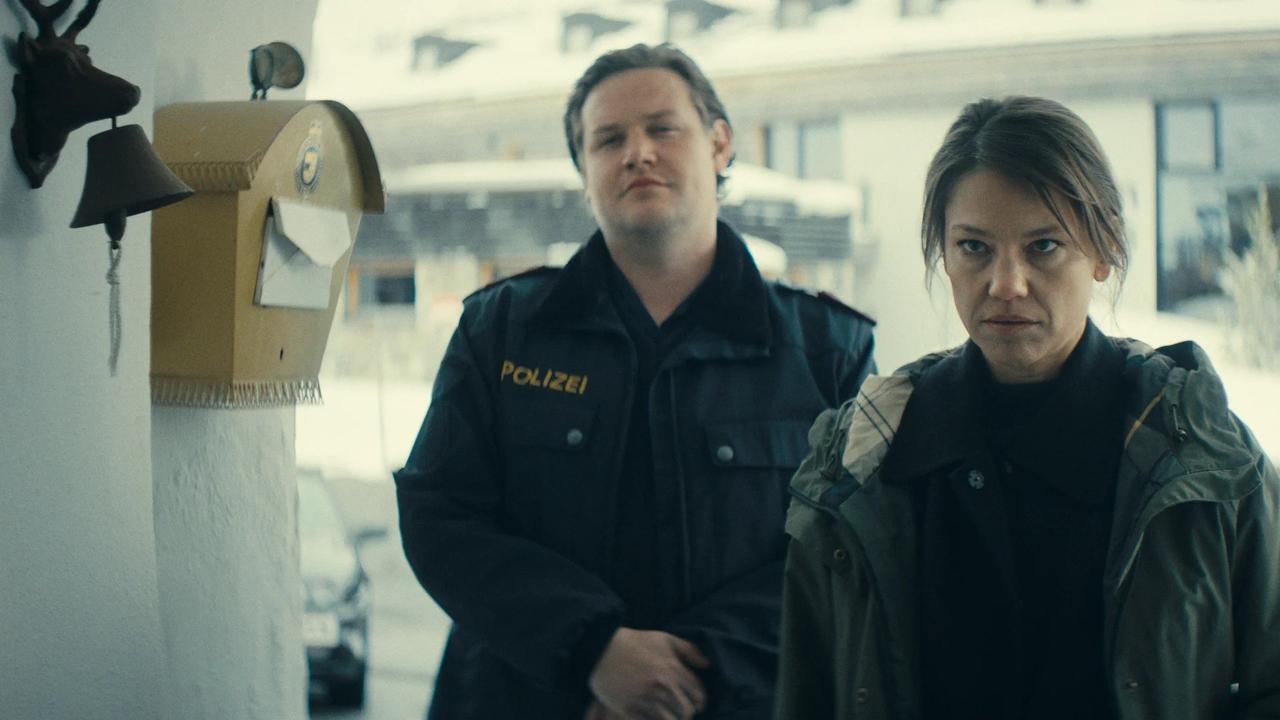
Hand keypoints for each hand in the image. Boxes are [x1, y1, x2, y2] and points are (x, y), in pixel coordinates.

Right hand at [588, 627, 710, 719]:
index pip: (698, 694)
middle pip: (687, 712)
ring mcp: (645, 699)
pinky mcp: (629, 709)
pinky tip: (651, 716)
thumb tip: (707, 664)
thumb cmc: (635, 642)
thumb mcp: (665, 639)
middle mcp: (662, 686)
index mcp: (673, 669)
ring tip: (667, 714)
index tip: (695, 703)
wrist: (600, 648)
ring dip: (671, 719)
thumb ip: (689, 650)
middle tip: (681, 710)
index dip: (699, 701)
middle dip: (686, 712)